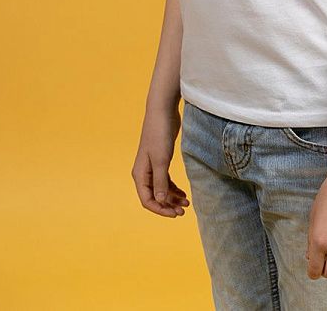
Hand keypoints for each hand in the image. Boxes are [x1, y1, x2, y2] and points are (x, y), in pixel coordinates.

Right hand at [131, 102, 189, 217]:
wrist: (163, 111)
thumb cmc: (160, 134)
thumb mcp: (161, 160)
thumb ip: (160, 181)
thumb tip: (159, 201)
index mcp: (140, 174)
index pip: (147, 200)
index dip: (160, 210)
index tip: (175, 214)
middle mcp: (144, 172)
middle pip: (154, 197)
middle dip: (168, 206)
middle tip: (183, 211)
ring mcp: (152, 166)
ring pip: (161, 189)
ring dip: (172, 198)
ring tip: (186, 203)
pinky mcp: (161, 160)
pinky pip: (165, 180)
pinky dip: (173, 188)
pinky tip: (183, 193)